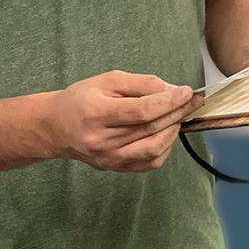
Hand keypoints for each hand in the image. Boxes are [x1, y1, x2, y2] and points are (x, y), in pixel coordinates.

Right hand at [42, 71, 203, 172]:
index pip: (142, 111)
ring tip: (178, 116)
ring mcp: (109, 158)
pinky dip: (165, 148)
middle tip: (192, 101)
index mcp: (96, 113)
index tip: (186, 92)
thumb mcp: (107, 80)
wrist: (57, 126)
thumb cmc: (81, 99)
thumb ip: (141, 83)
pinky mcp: (115, 167)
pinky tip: (166, 133)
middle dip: (177, 113)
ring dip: (173, 131)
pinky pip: (149, 162)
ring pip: (154, 148)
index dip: (169, 102)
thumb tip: (171, 90)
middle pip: (151, 129)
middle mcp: (102, 140)